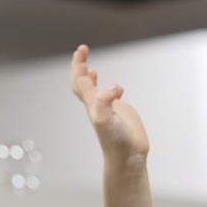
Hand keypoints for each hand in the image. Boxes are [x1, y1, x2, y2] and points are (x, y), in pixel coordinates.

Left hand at [70, 44, 148, 160]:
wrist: (127, 156)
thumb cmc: (115, 141)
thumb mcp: (106, 119)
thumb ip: (105, 101)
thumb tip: (111, 86)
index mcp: (92, 104)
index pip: (80, 80)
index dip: (79, 64)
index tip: (81, 50)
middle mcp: (97, 105)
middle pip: (83, 83)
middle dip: (81, 66)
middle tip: (82, 50)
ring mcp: (109, 109)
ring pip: (96, 91)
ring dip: (92, 79)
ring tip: (91, 69)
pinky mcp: (120, 114)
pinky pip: (113, 99)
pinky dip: (112, 90)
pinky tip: (117, 89)